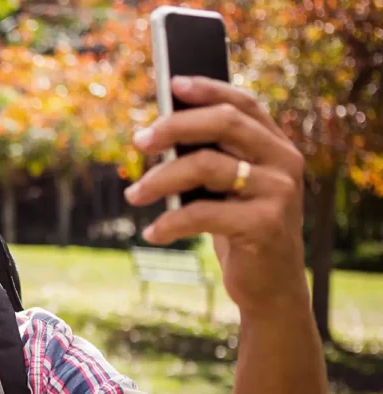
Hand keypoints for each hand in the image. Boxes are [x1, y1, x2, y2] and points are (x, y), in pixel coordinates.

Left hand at [124, 76, 310, 315]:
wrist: (271, 287)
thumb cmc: (239, 231)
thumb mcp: (226, 190)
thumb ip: (209, 160)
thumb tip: (156, 135)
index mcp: (276, 146)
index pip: (244, 103)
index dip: (208, 89)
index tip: (172, 84)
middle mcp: (284, 162)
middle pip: (224, 124)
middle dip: (174, 127)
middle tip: (138, 141)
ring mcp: (278, 192)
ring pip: (206, 166)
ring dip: (160, 179)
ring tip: (132, 194)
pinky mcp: (265, 225)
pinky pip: (202, 214)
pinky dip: (170, 223)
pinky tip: (152, 233)